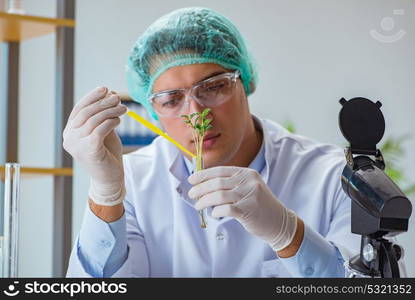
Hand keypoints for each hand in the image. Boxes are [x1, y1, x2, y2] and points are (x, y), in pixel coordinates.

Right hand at [63, 87, 126, 205]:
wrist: (110, 178)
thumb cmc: (107, 154)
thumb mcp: (104, 131)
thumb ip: (103, 116)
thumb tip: (110, 94)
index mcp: (70, 131)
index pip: (79, 109)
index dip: (92, 97)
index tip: (105, 88)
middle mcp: (69, 138)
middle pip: (86, 112)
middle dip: (103, 102)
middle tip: (118, 97)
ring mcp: (76, 145)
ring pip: (94, 120)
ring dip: (111, 111)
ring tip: (123, 109)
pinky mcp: (88, 150)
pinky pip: (100, 129)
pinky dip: (111, 122)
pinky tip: (119, 120)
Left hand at [188, 166, 297, 250]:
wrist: (279, 221)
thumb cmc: (258, 205)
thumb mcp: (248, 187)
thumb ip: (231, 183)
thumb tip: (204, 183)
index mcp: (247, 173)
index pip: (220, 171)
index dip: (203, 175)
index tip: (192, 180)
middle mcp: (249, 182)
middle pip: (217, 183)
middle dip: (201, 189)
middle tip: (192, 194)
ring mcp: (249, 195)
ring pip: (219, 195)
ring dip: (204, 201)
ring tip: (198, 206)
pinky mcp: (248, 210)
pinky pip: (226, 209)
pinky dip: (216, 211)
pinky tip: (213, 213)